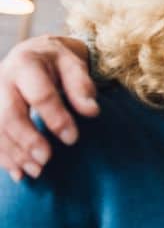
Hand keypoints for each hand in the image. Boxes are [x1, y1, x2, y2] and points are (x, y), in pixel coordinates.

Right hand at [0, 35, 97, 180]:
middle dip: (27, 140)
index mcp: (26, 64)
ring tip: (36, 171)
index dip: (56, 118)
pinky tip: (18, 174)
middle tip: (46, 160)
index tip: (72, 139)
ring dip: (14, 153)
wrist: (30, 54)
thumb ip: (82, 87)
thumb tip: (92, 111)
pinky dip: (3, 157)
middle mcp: (2, 80)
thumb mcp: (73, 65)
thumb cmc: (56, 63)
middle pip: (9, 114)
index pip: (40, 95)